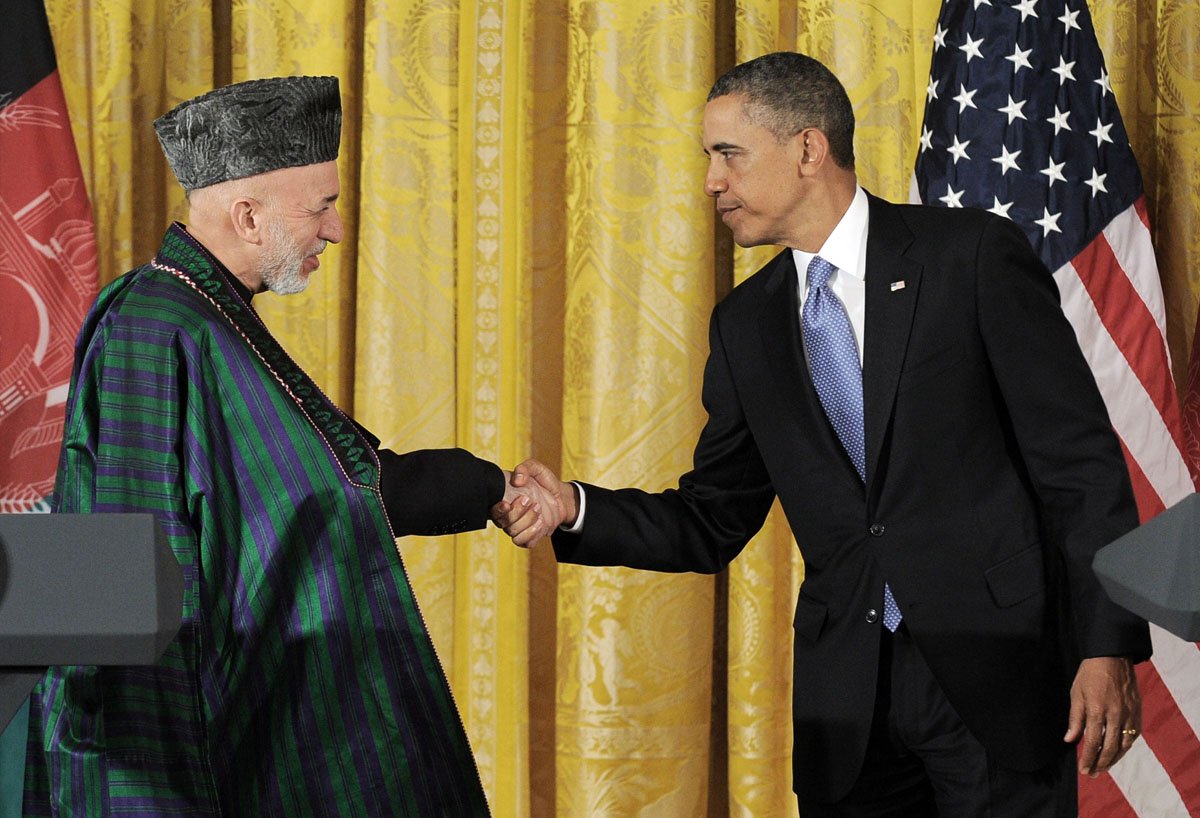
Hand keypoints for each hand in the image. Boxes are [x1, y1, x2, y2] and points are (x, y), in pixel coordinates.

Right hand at [489, 466, 564, 547]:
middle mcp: (508, 517)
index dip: (498, 510)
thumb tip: (517, 480)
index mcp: (503, 501)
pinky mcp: (530, 536)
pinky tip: (541, 521)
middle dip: (517, 512)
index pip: (492, 511)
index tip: (506, 503)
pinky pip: (526, 543)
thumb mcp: (535, 469)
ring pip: (514, 534)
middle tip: (529, 499)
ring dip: (527, 522)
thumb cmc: (543, 482)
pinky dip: (533, 533)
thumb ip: (525, 469)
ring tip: (538, 508)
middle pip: (504, 524)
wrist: (560, 495)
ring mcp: (518, 528)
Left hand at [1064, 656, 1141, 776]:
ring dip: (1114, 759)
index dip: (1088, 758)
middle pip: (1110, 747)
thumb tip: (1070, 740)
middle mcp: (1115, 715)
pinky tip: (1118, 752)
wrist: (1112, 657)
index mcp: (1097, 710)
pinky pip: (1133, 735)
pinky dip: (1125, 747)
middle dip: (1101, 763)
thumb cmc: (1089, 675)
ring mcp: (1129, 714)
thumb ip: (1075, 719)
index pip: (1093, 742)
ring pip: (1124, 745)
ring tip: (1104, 767)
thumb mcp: (1076, 694)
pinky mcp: (1137, 712)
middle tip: (1093, 774)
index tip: (1084, 769)